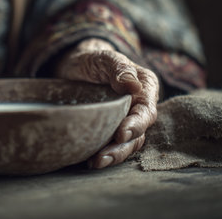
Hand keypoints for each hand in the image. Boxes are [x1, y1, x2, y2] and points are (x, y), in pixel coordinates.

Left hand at [54, 38, 158, 168]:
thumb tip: (133, 86)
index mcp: (144, 87)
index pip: (146, 111)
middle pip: (138, 133)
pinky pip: (113, 145)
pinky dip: (104, 154)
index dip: (136, 125)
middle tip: (102, 157)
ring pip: (127, 143)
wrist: (75, 66)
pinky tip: (89, 160)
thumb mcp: (104, 58)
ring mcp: (126, 120)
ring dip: (113, 155)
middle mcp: (139, 106)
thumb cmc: (92, 60)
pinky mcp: (111, 129)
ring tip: (95, 162)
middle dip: (121, 147)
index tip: (121, 134)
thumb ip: (119, 69)